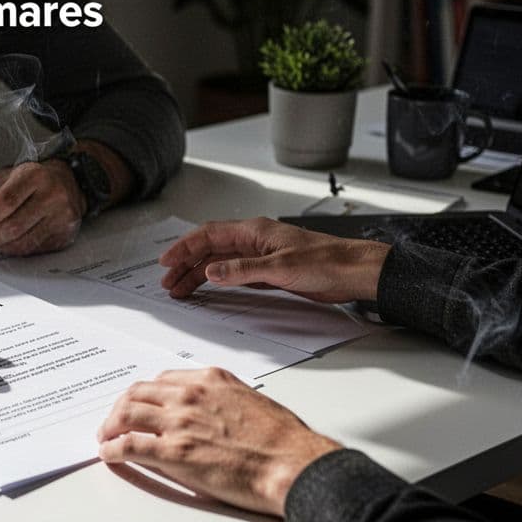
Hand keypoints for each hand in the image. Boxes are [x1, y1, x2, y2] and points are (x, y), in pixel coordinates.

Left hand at [0, 160, 84, 255]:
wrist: (68, 182)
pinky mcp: (64, 235)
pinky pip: (33, 250)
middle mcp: (52, 195)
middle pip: (13, 226)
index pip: (4, 202)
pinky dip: (13, 252)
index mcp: (34, 176)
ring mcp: (61, 217)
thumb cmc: (31, 181)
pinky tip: (3, 246)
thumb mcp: (2, 179)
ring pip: (23, 243)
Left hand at [97, 368, 340, 516]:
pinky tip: (109, 454)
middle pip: (137, 393)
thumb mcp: (252, 401)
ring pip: (127, 414)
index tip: (139, 404)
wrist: (292, 464)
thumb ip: (224, 400)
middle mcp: (190, 395)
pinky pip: (129, 445)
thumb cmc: (283, 440)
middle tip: (114, 421)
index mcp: (210, 380)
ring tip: (106, 437)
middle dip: (120, 407)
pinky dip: (112, 448)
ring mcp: (179, 422)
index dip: (144, 395)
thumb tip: (212, 412)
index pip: (162, 381)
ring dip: (110, 425)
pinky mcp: (173, 452)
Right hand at [160, 217, 390, 303]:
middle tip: (168, 282)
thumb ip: (242, 270)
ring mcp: (261, 256)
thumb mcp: (280, 267)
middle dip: (186, 264)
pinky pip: (235, 274)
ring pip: (221, 262)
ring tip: (181, 290)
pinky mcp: (270, 271)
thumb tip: (211, 271)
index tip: (167, 261)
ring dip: (199, 274)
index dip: (185, 247)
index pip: (209, 235)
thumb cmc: (327, 261)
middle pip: (210, 249)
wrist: (353, 271)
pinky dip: (218, 281)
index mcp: (254, 231)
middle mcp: (255, 240)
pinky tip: (210, 289)